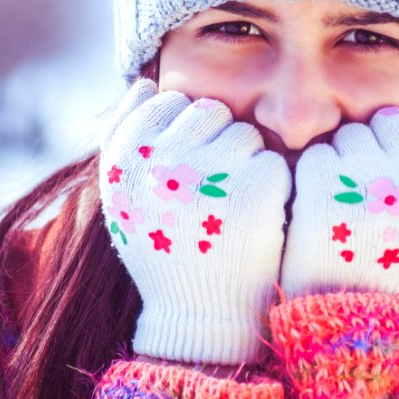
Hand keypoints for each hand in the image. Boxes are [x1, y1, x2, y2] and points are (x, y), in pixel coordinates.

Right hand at [99, 79, 291, 363]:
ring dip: (247, 162)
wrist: (198, 316)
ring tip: (232, 206)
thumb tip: (146, 82)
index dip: (184, 132)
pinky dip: (272, 186)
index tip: (186, 170)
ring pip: (245, 133)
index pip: (166, 102)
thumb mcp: (124, 196)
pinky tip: (256, 219)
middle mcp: (162, 161)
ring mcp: (211, 174)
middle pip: (210, 110)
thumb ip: (124, 137)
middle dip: (218, 140)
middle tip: (213, 189)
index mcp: (125, 159)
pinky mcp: (258, 190)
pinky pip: (273, 161)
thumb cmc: (163, 248)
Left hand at [281, 106, 398, 300]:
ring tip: (349, 202)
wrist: (358, 321)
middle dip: (379, 145)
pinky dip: (315, 177)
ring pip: (351, 133)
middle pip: (391, 120)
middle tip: (373, 186)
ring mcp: (368, 183)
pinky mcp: (322, 191)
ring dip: (346, 159)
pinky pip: (317, 154)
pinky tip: (324, 209)